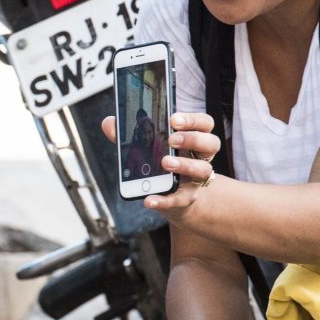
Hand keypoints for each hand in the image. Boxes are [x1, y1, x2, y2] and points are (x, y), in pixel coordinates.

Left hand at [102, 112, 220, 214]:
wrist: (170, 196)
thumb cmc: (159, 163)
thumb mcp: (145, 147)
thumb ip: (128, 135)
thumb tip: (108, 123)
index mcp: (192, 138)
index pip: (204, 123)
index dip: (192, 120)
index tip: (173, 119)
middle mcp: (200, 157)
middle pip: (211, 143)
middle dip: (192, 139)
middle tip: (172, 139)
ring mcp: (196, 179)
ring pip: (203, 170)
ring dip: (185, 165)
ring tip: (164, 163)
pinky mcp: (186, 198)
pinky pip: (180, 199)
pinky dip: (164, 200)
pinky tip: (149, 199)